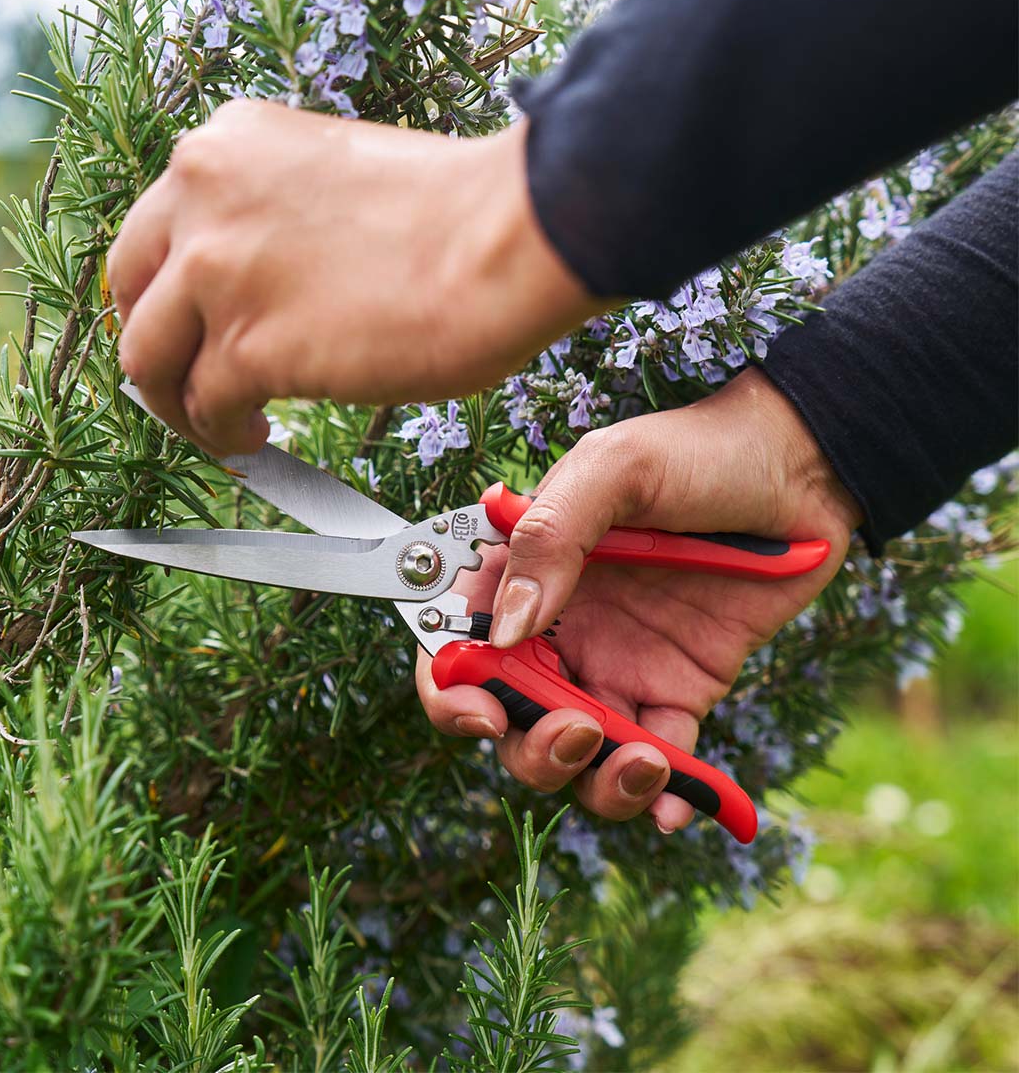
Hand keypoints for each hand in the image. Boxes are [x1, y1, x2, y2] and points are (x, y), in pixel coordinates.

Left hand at [109, 101, 594, 454]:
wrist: (508, 235)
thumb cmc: (454, 212)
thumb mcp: (331, 177)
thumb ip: (274, 215)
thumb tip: (263, 283)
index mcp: (225, 145)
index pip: (154, 230)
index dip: (168, 293)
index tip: (192, 328)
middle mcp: (199, 197)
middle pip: (130, 293)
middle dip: (155, 347)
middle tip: (187, 383)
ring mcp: (215, 272)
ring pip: (148, 362)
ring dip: (179, 405)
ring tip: (224, 426)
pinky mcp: (248, 347)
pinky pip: (204, 409)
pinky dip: (223, 435)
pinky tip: (255, 437)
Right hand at [416, 369, 861, 833]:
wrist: (800, 469)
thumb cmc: (698, 451)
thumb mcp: (615, 470)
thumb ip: (551, 538)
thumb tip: (503, 632)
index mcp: (525, 574)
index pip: (458, 644)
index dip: (451, 689)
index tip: (483, 713)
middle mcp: (560, 628)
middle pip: (513, 719)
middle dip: (532, 748)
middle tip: (580, 731)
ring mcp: (618, 664)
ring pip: (580, 755)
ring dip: (595, 781)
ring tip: (643, 763)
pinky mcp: (680, 688)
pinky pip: (659, 757)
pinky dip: (661, 797)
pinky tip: (675, 801)